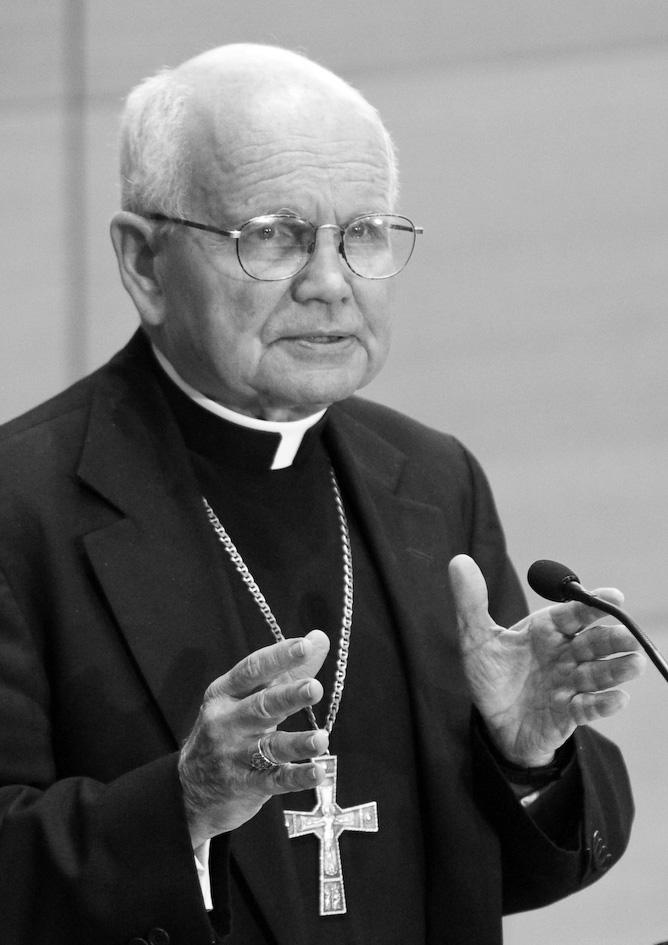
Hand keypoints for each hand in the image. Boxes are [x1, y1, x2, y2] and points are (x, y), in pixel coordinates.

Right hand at [178, 629, 329, 846]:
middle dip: (288, 696)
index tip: (303, 645)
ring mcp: (234, 756)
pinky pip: (275, 781)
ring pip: (269, 747)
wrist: (191, 790)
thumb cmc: (227, 731)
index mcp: (225, 694)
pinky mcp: (246, 785)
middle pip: (260, 706)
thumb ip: (286, 670)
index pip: (252, 671)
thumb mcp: (245, 697)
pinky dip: (297, 777)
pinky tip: (317, 772)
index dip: (278, 657)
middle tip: (314, 688)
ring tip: (322, 739)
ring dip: (297, 743)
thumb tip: (319, 637)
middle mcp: (226, 723)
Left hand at [449, 555, 645, 766]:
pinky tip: (617, 699)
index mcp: (547, 631)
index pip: (574, 613)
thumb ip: (471, 602)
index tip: (615, 596)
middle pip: (593, 643)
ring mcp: (569, 685)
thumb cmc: (492, 675)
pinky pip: (589, 708)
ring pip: (598, 674)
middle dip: (613, 638)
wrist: (493, 721)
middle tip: (629, 635)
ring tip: (634, 663)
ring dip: (617, 669)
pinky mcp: (568, 714)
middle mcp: (564, 655)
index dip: (594, 605)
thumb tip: (459, 561)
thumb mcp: (476, 638)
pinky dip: (604, 704)